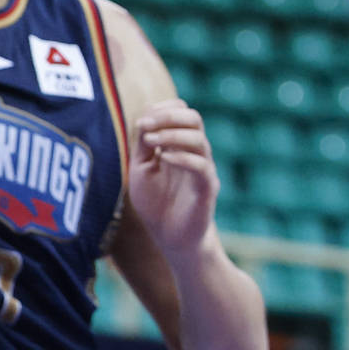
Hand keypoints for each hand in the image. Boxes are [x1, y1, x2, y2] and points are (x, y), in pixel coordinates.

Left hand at [124, 99, 221, 255]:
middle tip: (146, 125)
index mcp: (181, 144)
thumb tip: (145, 120)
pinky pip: (202, 166)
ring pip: (199, 139)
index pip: (181, 112)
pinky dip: (182, 158)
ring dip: (172, 135)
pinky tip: (163, 159)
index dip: (162, 109)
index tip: (141, 122)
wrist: (171, 239)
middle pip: (194, 118)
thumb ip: (143, 146)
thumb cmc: (156, 204)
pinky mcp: (207, 189)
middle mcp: (196, 152)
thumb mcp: (141, 170)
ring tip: (151, 142)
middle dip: (169, 116)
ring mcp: (204, 169)